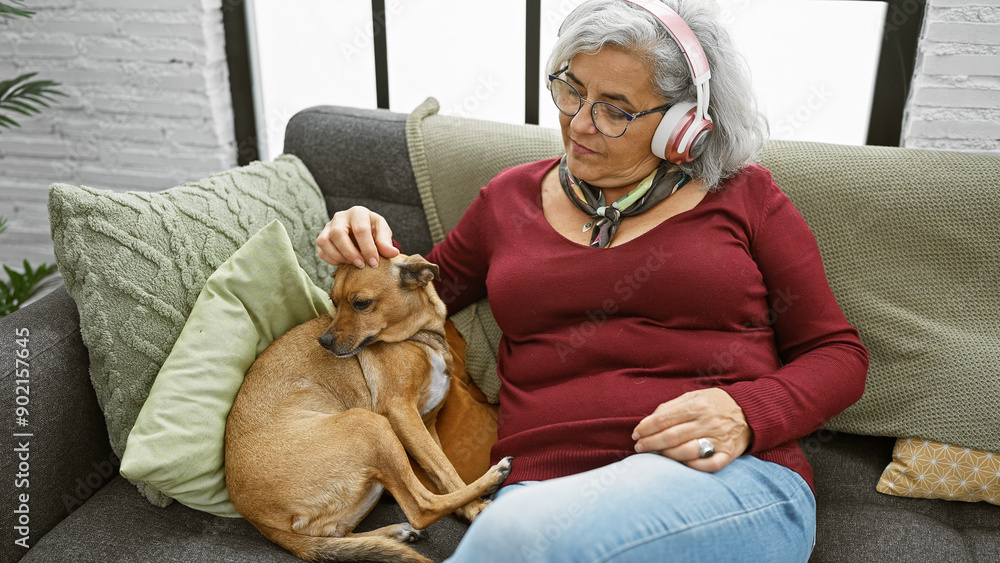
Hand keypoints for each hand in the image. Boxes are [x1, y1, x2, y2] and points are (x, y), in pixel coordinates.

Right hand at [316, 206, 399, 267]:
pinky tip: (345, 263)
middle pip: (337, 233)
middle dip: (350, 253)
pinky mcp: (322, 238)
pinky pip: (321, 251)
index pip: (360, 229)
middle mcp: (340, 217)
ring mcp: (328, 227)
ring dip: (339, 257)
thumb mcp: (382, 232)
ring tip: (353, 264)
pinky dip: (332, 260)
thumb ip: (386, 242)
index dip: (368, 248)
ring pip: (324, 242)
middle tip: (361, 265)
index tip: (374, 263)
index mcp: (358, 212)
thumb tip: (393, 253)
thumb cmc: (373, 230)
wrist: (362, 231)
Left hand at [631, 388, 752, 472]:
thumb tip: (648, 421)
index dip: (646, 428)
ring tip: (657, 454)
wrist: (751, 412)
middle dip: (651, 443)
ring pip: (687, 452)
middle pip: (672, 436)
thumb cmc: (715, 404)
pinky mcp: (729, 454)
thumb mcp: (694, 397)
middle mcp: (708, 422)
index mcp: (697, 405)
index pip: (664, 418)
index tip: (635, 434)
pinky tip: (681, 464)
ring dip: (667, 455)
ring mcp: (719, 439)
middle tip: (639, 447)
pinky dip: (693, 466)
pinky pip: (709, 465)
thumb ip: (671, 407)